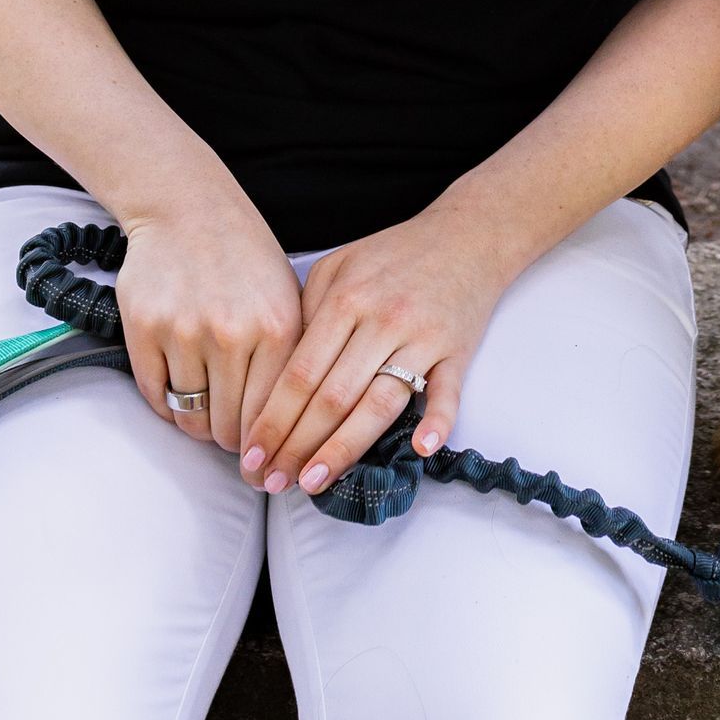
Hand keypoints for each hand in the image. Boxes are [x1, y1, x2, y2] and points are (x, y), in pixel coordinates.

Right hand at [116, 186, 303, 456]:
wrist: (187, 208)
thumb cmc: (245, 256)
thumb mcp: (286, 298)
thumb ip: (290, 358)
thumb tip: (290, 429)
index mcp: (278, 327)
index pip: (273, 416)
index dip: (267, 449)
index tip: (263, 464)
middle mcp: (232, 333)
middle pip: (231, 425)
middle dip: (234, 444)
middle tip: (234, 444)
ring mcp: (184, 331)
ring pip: (191, 415)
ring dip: (199, 425)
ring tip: (208, 415)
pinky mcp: (144, 328)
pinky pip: (155, 395)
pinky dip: (167, 407)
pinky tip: (179, 395)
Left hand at [240, 202, 512, 496]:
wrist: (467, 235)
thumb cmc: (395, 255)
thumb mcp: (339, 266)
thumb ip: (307, 311)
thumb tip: (274, 373)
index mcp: (345, 299)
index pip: (300, 372)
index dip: (273, 419)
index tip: (252, 454)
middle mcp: (381, 320)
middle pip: (332, 396)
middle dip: (297, 445)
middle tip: (272, 482)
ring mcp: (422, 337)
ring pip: (378, 404)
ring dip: (343, 449)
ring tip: (313, 483)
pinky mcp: (457, 350)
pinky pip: (447, 391)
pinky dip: (437, 420)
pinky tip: (420, 448)